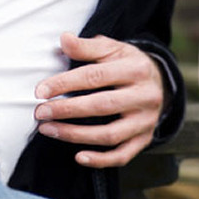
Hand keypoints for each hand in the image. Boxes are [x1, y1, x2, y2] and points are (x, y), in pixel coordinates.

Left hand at [34, 33, 164, 168]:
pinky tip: (78, 156)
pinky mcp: (145, 139)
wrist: (158, 80)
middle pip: (102, 106)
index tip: (41, 91)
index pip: (95, 76)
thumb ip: (86, 46)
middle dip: (67, 110)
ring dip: (76, 135)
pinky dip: (101, 159)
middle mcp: (144, 96)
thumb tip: (64, 39)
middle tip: (40, 112)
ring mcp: (146, 120)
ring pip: (110, 134)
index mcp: (135, 69)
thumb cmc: (126, 62)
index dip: (66, 83)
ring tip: (48, 130)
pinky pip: (123, 154)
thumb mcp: (111, 48)